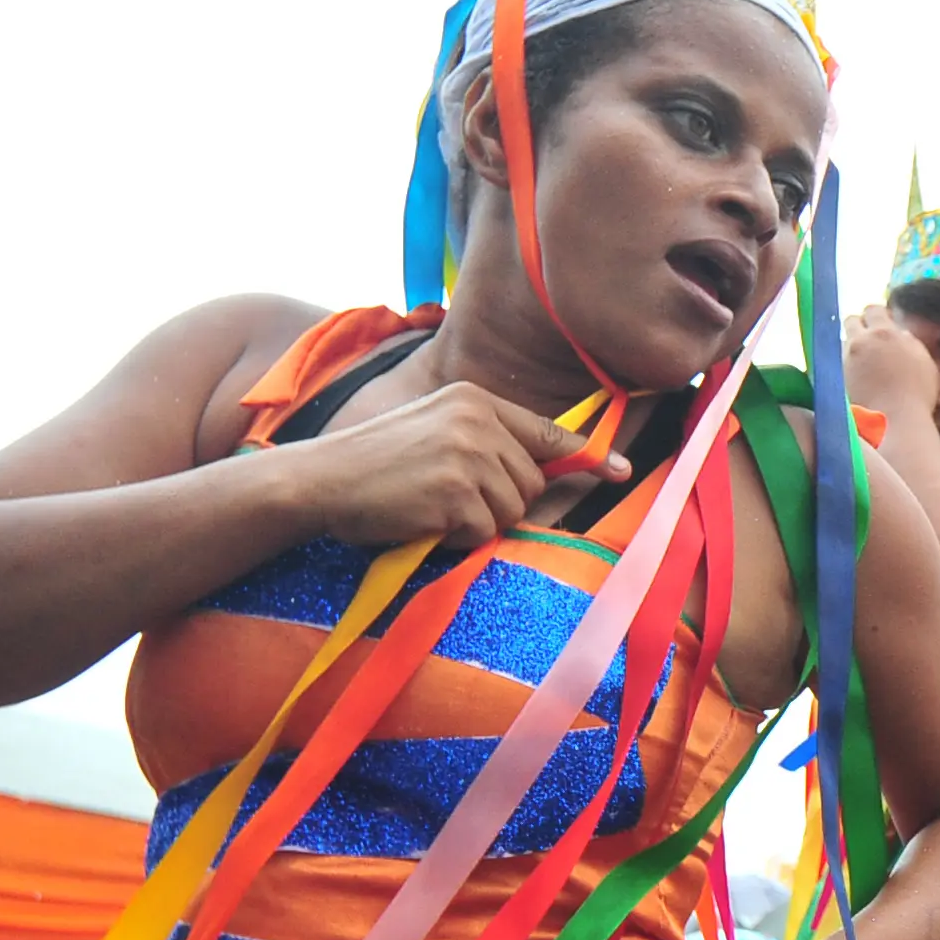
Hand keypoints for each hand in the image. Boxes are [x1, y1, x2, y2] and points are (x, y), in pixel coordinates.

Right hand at [291, 382, 622, 550]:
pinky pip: (483, 532)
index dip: (588, 455)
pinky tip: (422, 521)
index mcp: (474, 400)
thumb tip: (542, 474)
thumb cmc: (373, 465)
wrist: (318, 480)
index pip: (546, 431)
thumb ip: (485, 443)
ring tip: (431, 508)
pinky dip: (456, 538)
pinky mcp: (455, 492)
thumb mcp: (433, 432)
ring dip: (478, 524)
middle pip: (532, 483)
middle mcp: (477, 421)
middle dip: (502, 504)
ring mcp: (468, 455)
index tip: (622, 471)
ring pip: (512, 511)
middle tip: (450, 502)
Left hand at [841, 306, 939, 440]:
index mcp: (884, 332)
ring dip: (850, 348)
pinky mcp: (833, 378)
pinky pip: (835, 364)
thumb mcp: (924, 361)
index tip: (884, 325)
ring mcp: (843, 359)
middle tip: (870, 341)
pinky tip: (854, 379)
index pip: (873, 309)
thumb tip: (900, 334)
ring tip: (862, 363)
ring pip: (841, 342)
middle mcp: (859, 341)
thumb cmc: (916, 394)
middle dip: (859, 327)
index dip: (878, 316)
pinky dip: (843, 367)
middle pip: (851, 320)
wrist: (894, 422)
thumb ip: (909, 342)